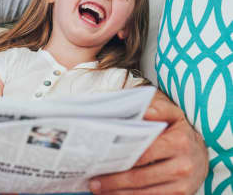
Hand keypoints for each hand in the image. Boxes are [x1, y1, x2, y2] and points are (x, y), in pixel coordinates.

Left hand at [89, 90, 207, 193]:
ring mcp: (182, 184)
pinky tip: (115, 194)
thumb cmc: (179, 131)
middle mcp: (182, 166)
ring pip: (145, 193)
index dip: (120, 159)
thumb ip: (159, 109)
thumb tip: (145, 112)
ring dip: (119, 193)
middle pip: (140, 177)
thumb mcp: (173, 115)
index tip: (99, 161)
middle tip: (92, 181)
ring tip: (98, 189)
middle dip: (114, 181)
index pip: (142, 153)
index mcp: (178, 143)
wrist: (202, 153)